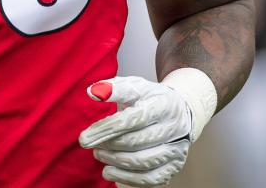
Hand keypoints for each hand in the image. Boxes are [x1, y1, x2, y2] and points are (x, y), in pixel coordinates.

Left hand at [78, 76, 192, 186]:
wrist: (181, 111)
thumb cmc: (151, 98)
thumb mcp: (134, 86)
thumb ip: (113, 88)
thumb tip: (92, 92)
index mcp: (163, 104)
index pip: (132, 119)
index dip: (106, 129)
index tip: (84, 138)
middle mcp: (174, 128)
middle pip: (136, 142)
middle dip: (108, 146)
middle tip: (91, 145)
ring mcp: (176, 149)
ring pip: (142, 162)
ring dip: (115, 161)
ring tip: (100, 155)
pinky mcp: (174, 166)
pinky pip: (151, 179)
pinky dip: (128, 178)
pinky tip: (111, 171)